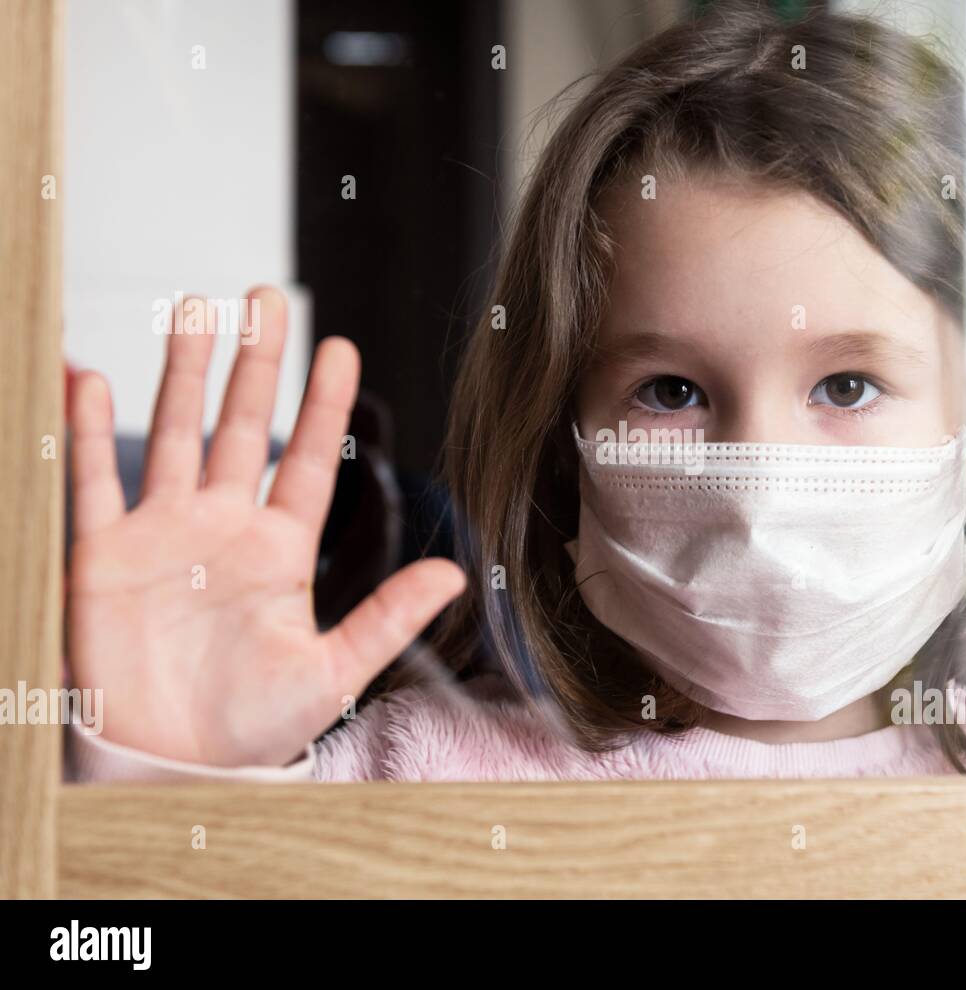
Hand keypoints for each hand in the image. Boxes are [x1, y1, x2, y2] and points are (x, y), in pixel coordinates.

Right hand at [66, 286, 465, 766]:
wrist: (173, 765)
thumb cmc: (254, 727)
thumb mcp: (333, 672)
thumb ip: (387, 618)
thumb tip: (456, 573)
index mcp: (280, 550)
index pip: (305, 460)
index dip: (322, 405)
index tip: (340, 348)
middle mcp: (223, 528)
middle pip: (242, 427)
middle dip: (255, 364)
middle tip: (266, 298)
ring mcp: (162, 534)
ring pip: (175, 434)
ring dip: (183, 373)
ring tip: (196, 309)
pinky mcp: (103, 555)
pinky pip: (94, 480)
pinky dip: (87, 432)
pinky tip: (93, 376)